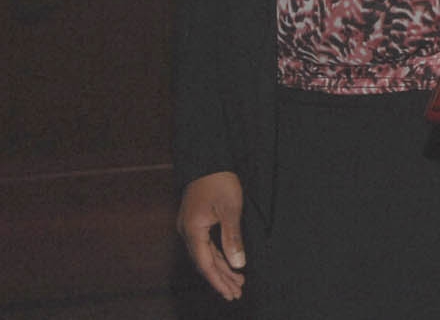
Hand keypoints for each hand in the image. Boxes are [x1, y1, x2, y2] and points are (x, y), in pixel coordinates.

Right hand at [176, 170, 245, 299]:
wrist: (209, 158)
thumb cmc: (220, 181)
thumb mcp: (231, 208)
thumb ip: (233, 237)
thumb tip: (238, 264)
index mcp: (193, 231)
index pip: (206, 264)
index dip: (219, 281)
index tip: (231, 293)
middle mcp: (188, 232)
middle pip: (205, 263)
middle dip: (221, 279)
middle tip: (237, 293)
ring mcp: (190, 227)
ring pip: (206, 255)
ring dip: (221, 269)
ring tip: (237, 283)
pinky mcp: (196, 222)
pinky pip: (206, 246)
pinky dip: (219, 257)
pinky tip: (229, 264)